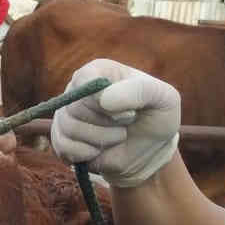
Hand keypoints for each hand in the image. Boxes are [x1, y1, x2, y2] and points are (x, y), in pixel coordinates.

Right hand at [50, 60, 179, 187]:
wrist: (148, 149)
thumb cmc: (156, 116)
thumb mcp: (164, 98)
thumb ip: (140, 90)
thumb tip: (104, 100)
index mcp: (98, 72)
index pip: (85, 80)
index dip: (103, 99)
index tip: (128, 111)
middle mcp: (76, 90)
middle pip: (76, 107)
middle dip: (108, 123)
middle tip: (127, 124)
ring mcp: (66, 115)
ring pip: (69, 128)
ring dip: (101, 139)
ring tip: (118, 137)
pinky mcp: (61, 138)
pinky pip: (62, 146)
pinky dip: (87, 153)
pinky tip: (101, 149)